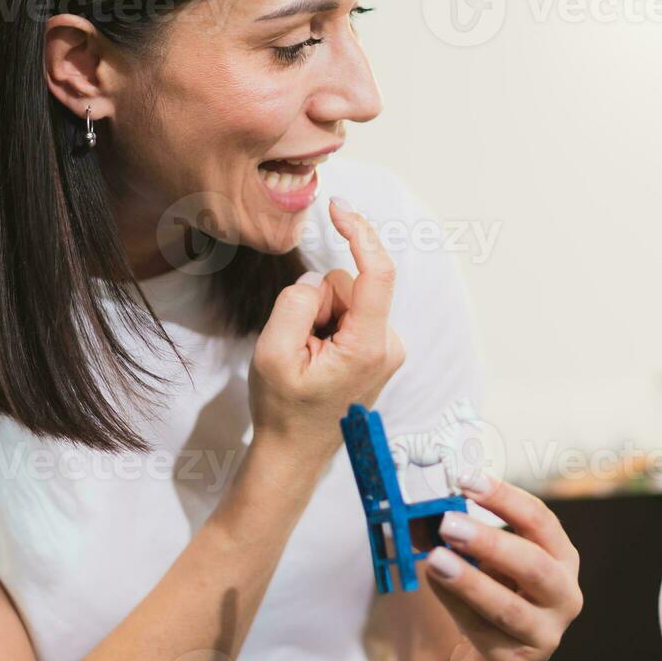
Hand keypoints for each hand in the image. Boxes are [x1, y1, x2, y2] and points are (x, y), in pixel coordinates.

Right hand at [248, 198, 405, 453]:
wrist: (295, 452)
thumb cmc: (283, 409)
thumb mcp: (272, 352)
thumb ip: (296, 302)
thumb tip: (318, 280)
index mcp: (368, 346)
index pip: (377, 273)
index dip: (359, 232)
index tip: (337, 208)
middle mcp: (389, 344)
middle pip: (350, 284)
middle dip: (318, 301)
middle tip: (297, 347)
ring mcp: (387, 348)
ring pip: (347, 298)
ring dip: (321, 317)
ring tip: (308, 358)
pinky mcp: (379, 349)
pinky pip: (349, 314)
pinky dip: (328, 326)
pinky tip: (318, 358)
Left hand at [425, 473, 582, 660]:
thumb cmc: (498, 598)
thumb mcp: (491, 564)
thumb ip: (465, 539)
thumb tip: (422, 512)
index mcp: (562, 558)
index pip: (540, 520)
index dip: (504, 498)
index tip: (466, 480)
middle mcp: (565, 594)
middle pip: (532, 564)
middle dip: (489, 541)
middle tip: (448, 523)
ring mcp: (546, 633)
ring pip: (508, 606)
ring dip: (469, 580)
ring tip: (435, 559)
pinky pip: (483, 631)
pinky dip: (455, 604)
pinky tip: (435, 583)